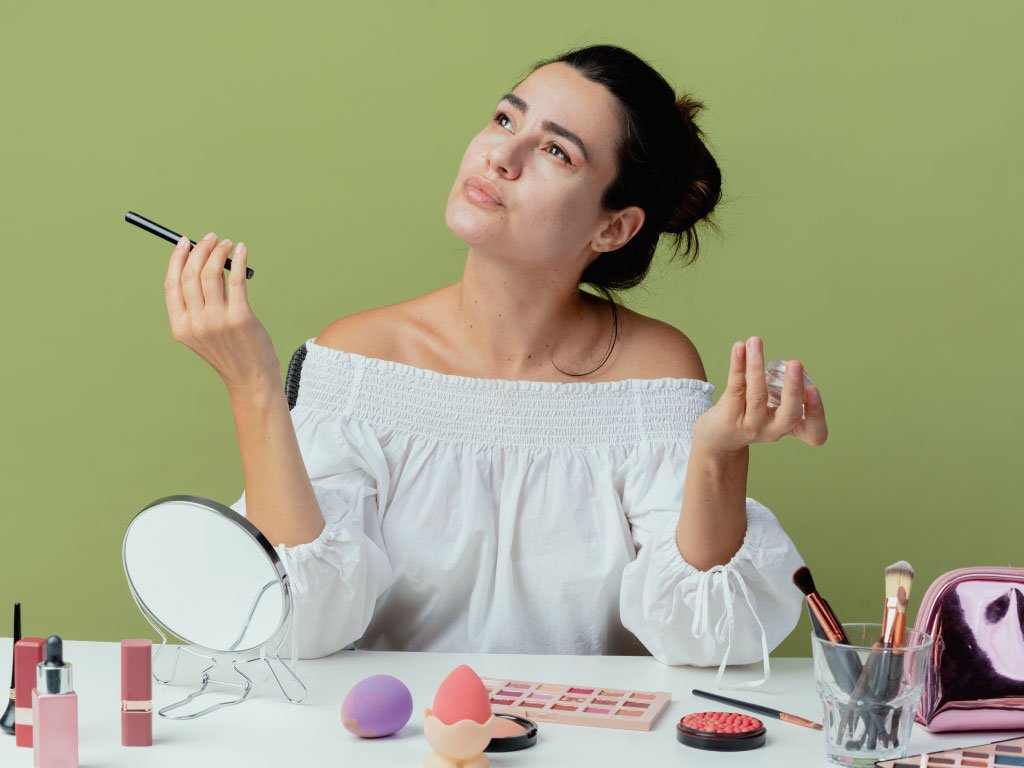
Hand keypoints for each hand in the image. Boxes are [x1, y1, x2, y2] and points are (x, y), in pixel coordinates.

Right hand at [164, 233, 279, 396]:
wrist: (251, 379)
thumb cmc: (230, 351)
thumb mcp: (204, 331)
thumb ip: (199, 303)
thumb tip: (203, 261)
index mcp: (180, 326)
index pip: (171, 283)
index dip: (177, 259)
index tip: (184, 242)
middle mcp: (195, 323)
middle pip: (190, 275)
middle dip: (199, 250)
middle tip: (211, 238)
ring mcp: (217, 321)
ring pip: (212, 273)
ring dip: (219, 252)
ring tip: (227, 243)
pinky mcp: (241, 317)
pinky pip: (236, 280)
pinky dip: (239, 260)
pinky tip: (242, 250)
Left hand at [693, 336, 827, 455]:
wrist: (716, 439)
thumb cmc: (749, 417)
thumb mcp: (772, 411)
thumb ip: (784, 394)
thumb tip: (792, 366)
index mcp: (789, 428)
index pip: (814, 433)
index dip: (817, 413)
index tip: (813, 388)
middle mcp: (772, 430)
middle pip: (789, 415)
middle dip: (794, 388)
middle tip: (796, 363)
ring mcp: (750, 426)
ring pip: (757, 395)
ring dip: (756, 365)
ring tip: (755, 342)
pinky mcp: (729, 418)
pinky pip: (735, 387)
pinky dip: (738, 364)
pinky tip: (739, 348)